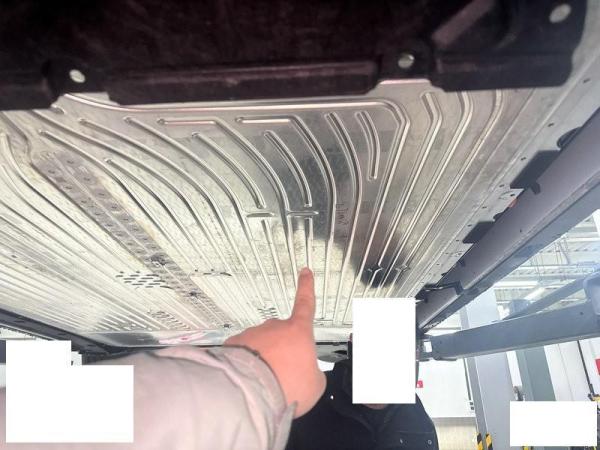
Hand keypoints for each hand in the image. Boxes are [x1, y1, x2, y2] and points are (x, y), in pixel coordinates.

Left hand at [224, 268, 324, 416]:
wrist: (250, 391)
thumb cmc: (286, 384)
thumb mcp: (315, 384)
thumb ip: (314, 373)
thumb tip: (308, 374)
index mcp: (298, 331)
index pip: (305, 303)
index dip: (306, 287)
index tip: (305, 273)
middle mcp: (274, 328)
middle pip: (282, 336)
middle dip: (282, 353)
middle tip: (284, 375)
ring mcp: (252, 334)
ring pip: (261, 346)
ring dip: (264, 361)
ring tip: (266, 383)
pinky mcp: (233, 345)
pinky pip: (243, 354)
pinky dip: (246, 365)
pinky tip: (248, 380)